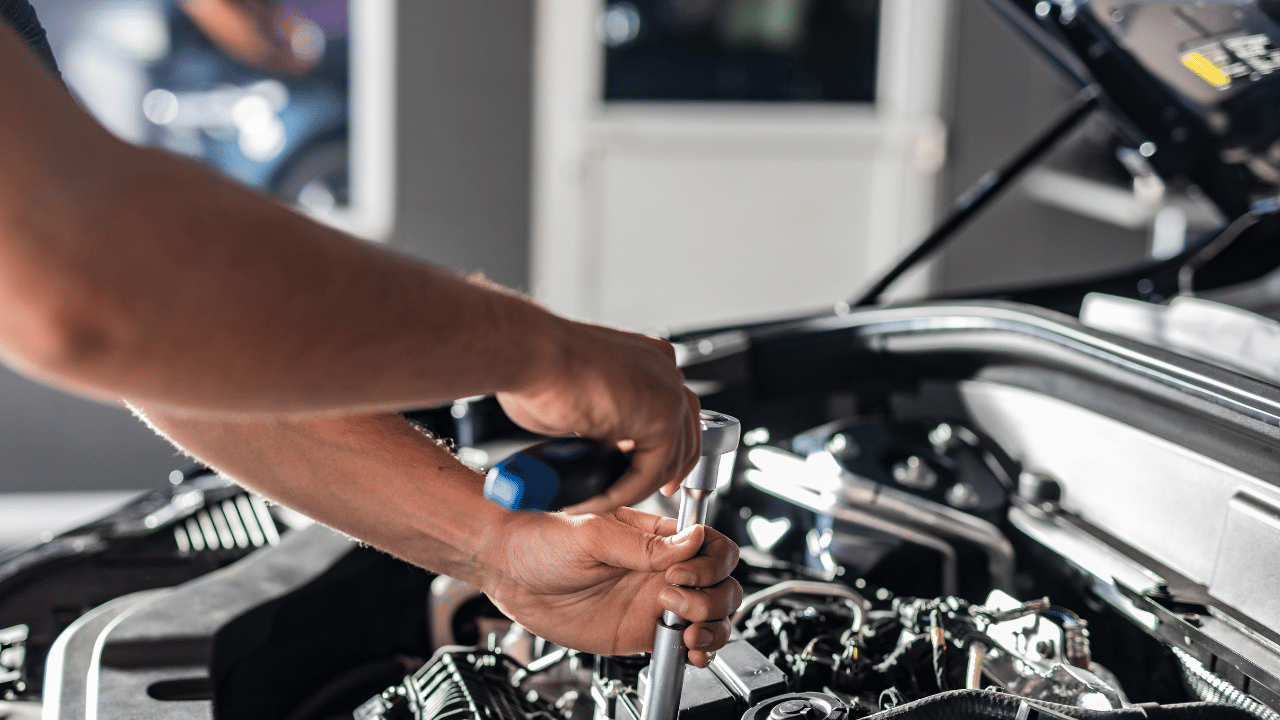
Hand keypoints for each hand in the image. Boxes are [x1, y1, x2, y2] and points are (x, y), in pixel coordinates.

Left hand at [479, 507, 741, 666]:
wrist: (506, 568)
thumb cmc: (541, 535)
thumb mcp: (593, 533)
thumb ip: (645, 545)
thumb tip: (692, 539)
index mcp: (658, 537)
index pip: (713, 547)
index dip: (711, 564)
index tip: (683, 575)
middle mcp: (663, 569)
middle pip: (722, 584)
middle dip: (712, 598)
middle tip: (671, 601)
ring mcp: (654, 603)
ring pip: (713, 617)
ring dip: (713, 626)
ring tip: (684, 631)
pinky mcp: (640, 632)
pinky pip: (684, 645)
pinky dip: (700, 651)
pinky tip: (689, 650)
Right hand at [497, 319, 701, 513]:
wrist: (531, 353)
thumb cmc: (538, 367)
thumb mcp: (581, 398)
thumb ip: (602, 420)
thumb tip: (597, 443)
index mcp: (649, 359)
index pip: (672, 410)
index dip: (661, 447)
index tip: (646, 471)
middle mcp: (665, 370)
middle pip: (685, 433)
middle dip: (666, 469)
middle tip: (644, 491)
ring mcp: (668, 392)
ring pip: (668, 459)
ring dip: (633, 488)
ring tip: (596, 499)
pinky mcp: (662, 418)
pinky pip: (648, 472)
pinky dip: (620, 494)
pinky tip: (590, 500)